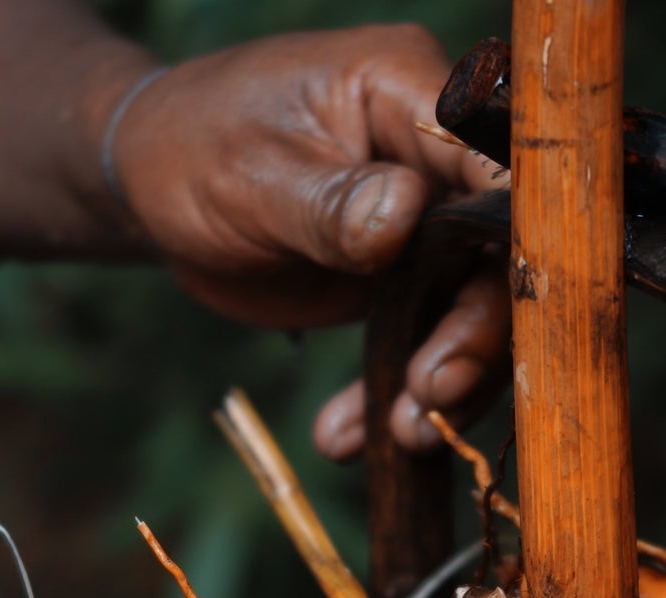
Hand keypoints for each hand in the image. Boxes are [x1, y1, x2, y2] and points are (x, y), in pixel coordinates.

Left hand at [109, 25, 508, 459]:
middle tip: (426, 401)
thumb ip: (331, 201)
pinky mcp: (412, 281)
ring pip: (477, 317)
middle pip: (502, 259)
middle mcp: (439, 159)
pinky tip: (348, 436)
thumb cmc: (190, 149)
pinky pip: (428, 346)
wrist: (152, 188)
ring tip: (398, 437)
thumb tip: (406, 214)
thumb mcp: (251, 175)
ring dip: (442, 389)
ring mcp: (431, 225)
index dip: (513, 247)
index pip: (498, 168)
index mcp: (409, 93)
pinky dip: (394, 398)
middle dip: (473, 342)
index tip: (485, 326)